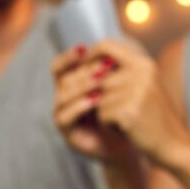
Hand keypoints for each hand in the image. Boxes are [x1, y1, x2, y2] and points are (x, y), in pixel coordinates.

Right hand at [52, 44, 136, 162]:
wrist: (129, 144)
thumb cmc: (124, 113)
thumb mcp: (119, 88)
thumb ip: (110, 68)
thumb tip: (110, 44)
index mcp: (72, 85)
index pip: (60, 66)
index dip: (68, 56)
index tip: (84, 49)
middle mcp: (64, 99)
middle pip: (62, 78)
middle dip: (83, 71)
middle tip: (103, 68)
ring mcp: (63, 116)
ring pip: (62, 95)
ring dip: (82, 86)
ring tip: (101, 82)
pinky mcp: (67, 133)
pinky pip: (64, 116)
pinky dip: (79, 106)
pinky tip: (96, 101)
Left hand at [89, 40, 189, 167]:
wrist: (173, 144)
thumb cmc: (153, 116)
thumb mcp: (141, 87)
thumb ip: (119, 73)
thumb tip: (84, 63)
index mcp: (143, 63)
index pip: (106, 45)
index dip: (90, 56)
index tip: (81, 68)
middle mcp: (141, 73)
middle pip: (97, 77)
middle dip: (97, 96)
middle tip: (115, 109)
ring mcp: (135, 92)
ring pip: (97, 98)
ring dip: (105, 113)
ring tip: (125, 119)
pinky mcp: (128, 111)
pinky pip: (101, 115)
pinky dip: (108, 125)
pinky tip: (126, 129)